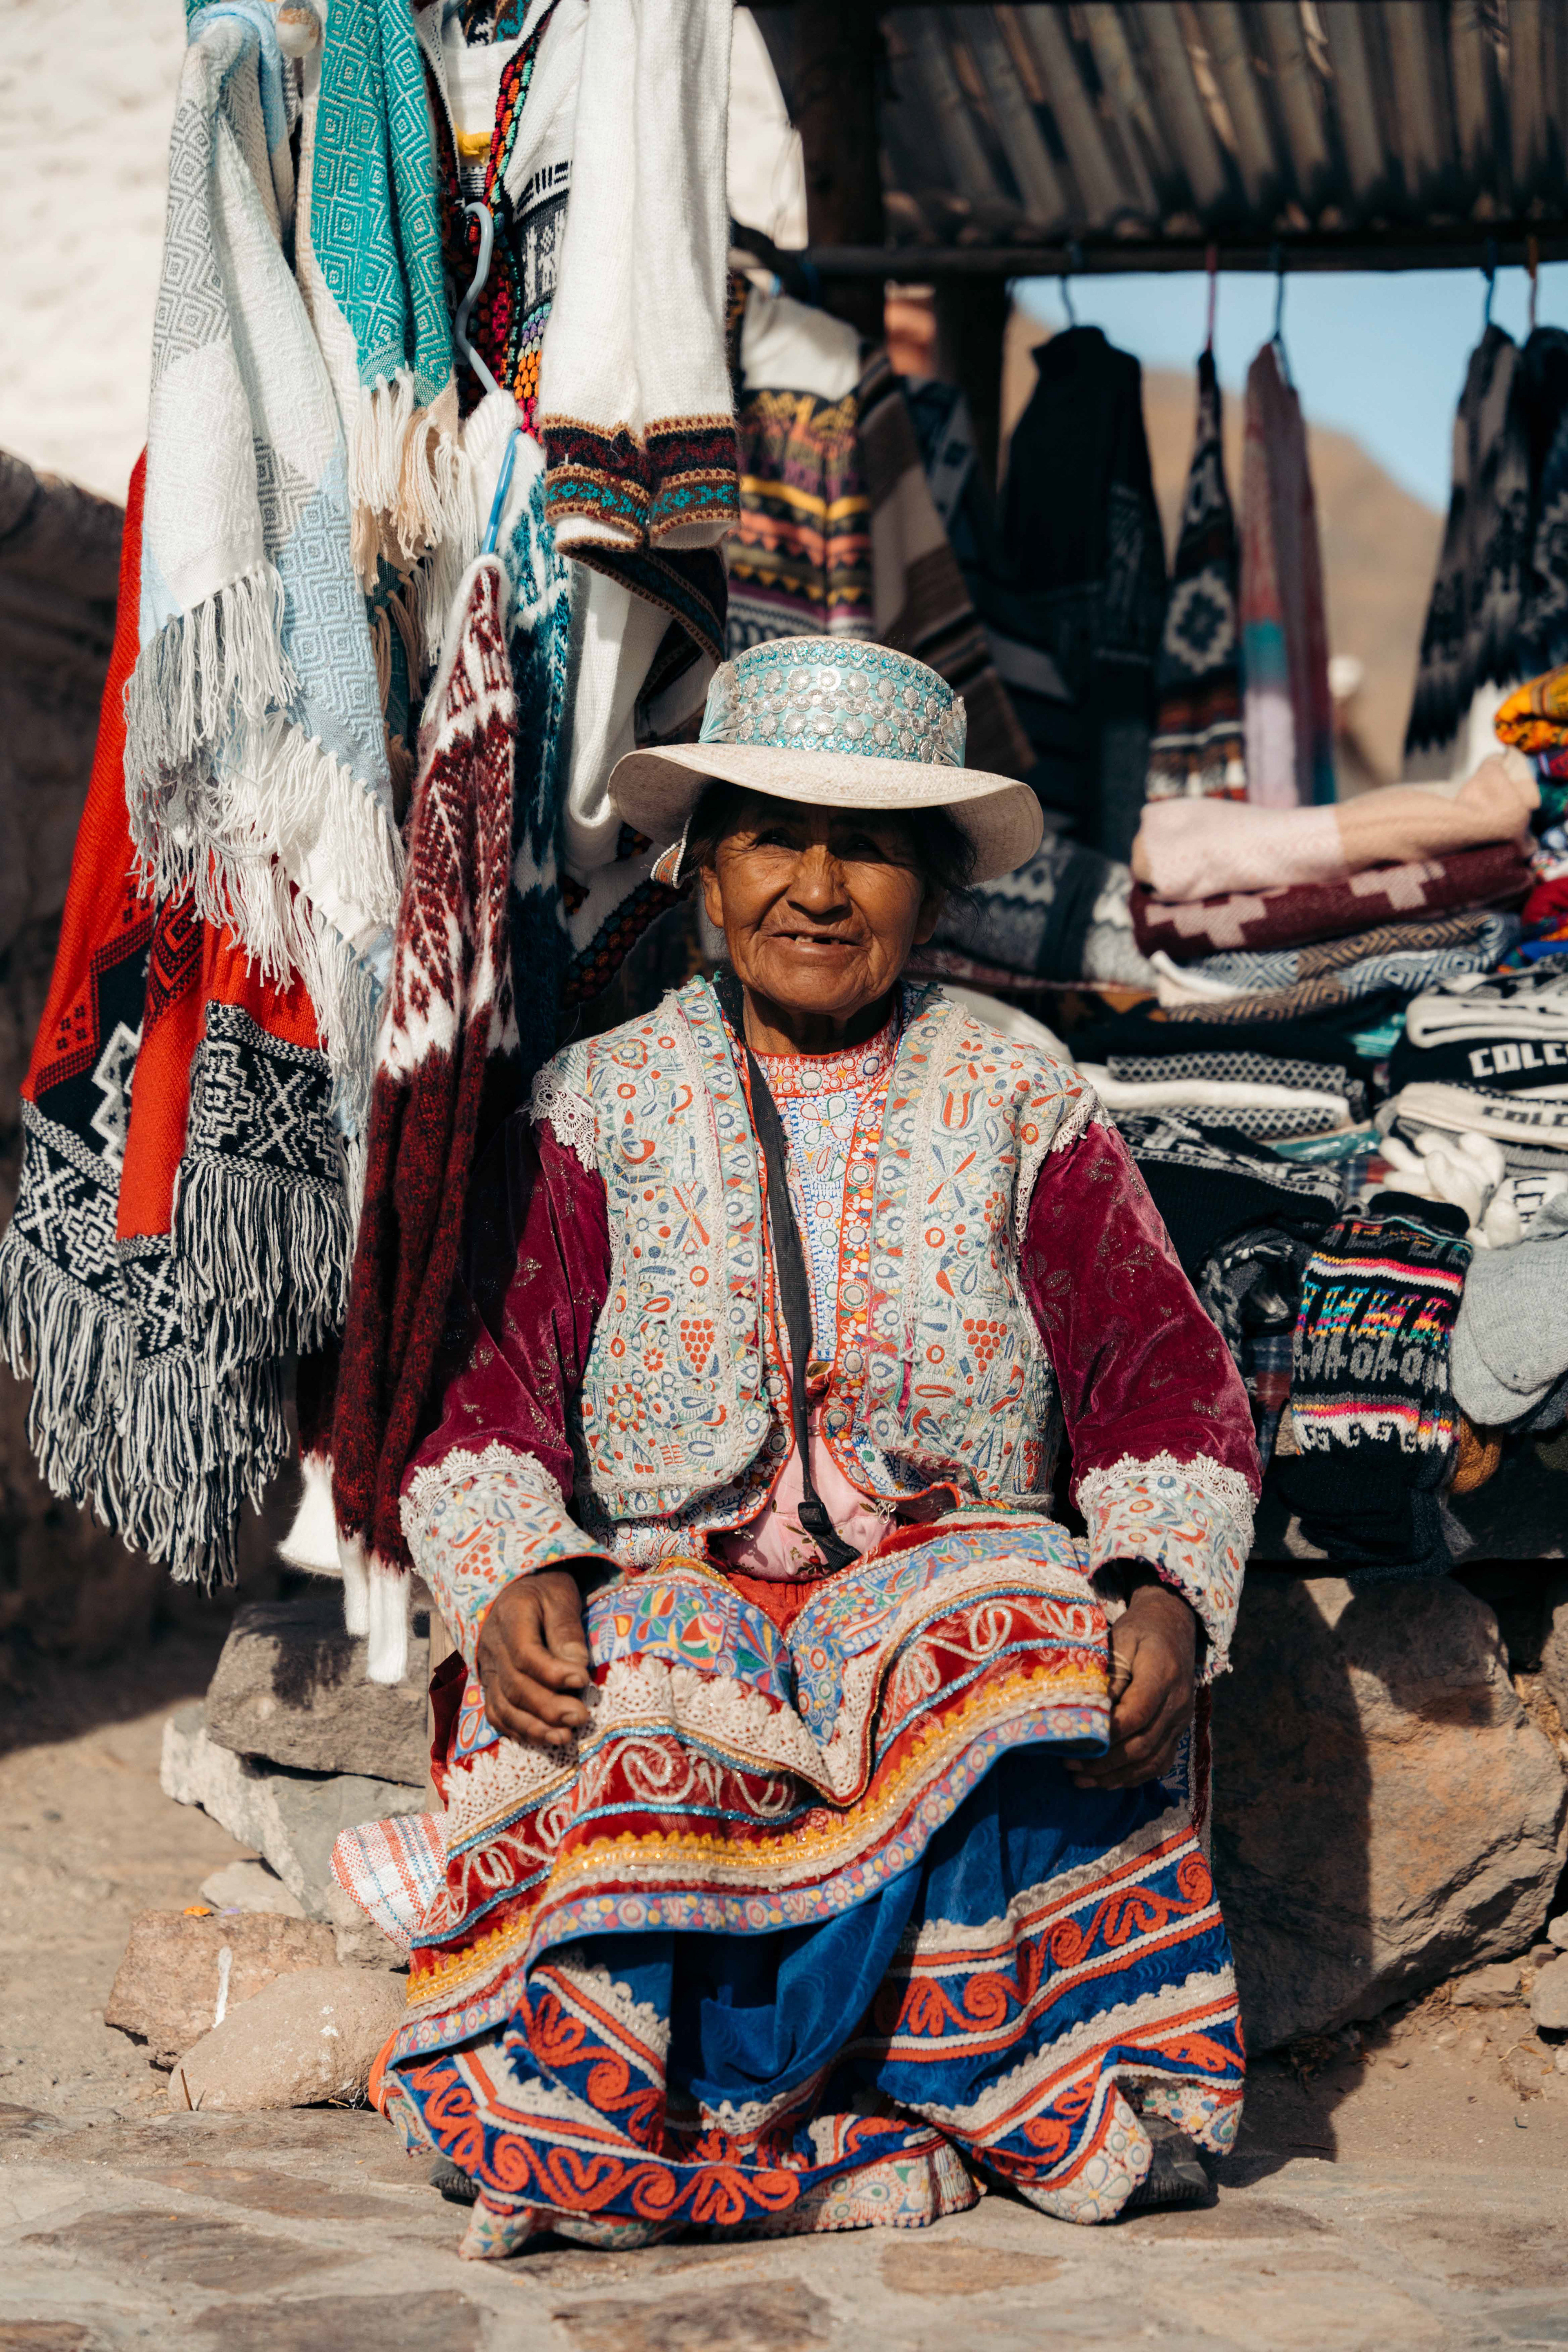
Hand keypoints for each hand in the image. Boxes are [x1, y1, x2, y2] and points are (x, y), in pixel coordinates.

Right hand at [476, 1571, 592, 1747]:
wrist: (518, 1591)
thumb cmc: (546, 1592)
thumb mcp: (561, 1596)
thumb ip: (567, 1629)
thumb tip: (577, 1668)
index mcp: (511, 1617)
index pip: (525, 1653)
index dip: (553, 1672)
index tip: (582, 1680)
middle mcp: (493, 1647)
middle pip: (515, 1685)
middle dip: (548, 1706)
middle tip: (580, 1716)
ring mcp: (488, 1669)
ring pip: (504, 1706)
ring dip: (534, 1727)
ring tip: (565, 1738)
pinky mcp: (491, 1685)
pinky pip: (497, 1714)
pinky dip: (519, 1731)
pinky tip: (544, 1739)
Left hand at [1070, 1575, 1197, 1791]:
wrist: (1174, 1628)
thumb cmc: (1141, 1631)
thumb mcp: (1122, 1639)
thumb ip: (1111, 1672)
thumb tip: (1093, 1705)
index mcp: (1163, 1675)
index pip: (1138, 1712)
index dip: (1110, 1732)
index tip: (1078, 1742)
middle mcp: (1177, 1703)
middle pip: (1143, 1743)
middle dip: (1105, 1761)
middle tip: (1071, 1766)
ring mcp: (1180, 1721)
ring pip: (1152, 1760)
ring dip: (1116, 1775)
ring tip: (1082, 1779)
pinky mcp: (1178, 1731)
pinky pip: (1160, 1763)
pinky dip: (1133, 1777)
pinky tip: (1107, 1780)